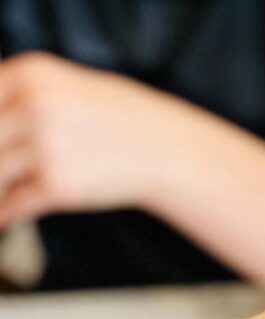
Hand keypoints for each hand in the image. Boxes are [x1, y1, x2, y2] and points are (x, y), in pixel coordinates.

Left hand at [0, 52, 201, 224]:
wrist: (168, 150)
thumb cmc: (120, 119)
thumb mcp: (66, 87)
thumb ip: (22, 96)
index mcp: (32, 75)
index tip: (3, 143)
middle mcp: (35, 107)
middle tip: (9, 168)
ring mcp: (46, 148)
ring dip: (1, 188)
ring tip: (11, 191)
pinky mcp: (58, 186)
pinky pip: (14, 204)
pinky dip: (8, 214)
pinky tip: (9, 217)